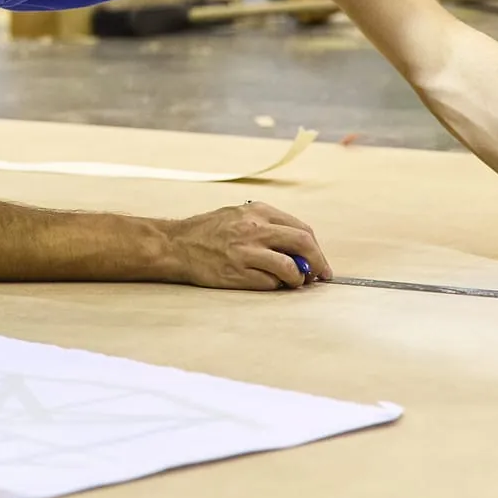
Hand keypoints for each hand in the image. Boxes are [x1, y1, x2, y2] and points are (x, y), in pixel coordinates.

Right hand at [170, 201, 333, 289]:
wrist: (176, 245)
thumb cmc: (207, 231)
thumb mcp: (238, 215)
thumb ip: (267, 225)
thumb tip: (297, 246)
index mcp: (257, 212)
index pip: (301, 229)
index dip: (316, 248)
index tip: (319, 261)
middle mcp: (254, 229)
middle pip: (302, 244)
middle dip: (317, 262)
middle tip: (320, 275)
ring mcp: (246, 252)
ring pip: (290, 267)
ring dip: (298, 279)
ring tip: (294, 282)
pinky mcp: (237, 273)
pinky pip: (270, 283)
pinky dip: (276, 286)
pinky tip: (271, 283)